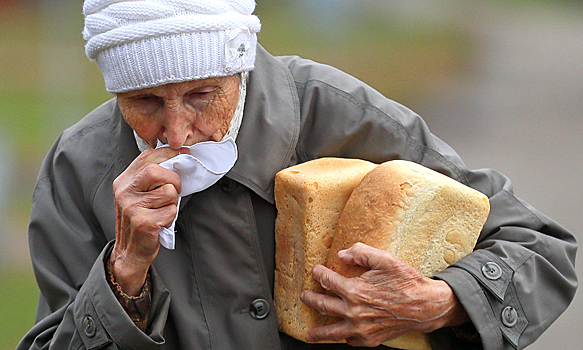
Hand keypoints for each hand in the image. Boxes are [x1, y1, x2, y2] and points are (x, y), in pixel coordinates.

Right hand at [109, 147, 186, 295]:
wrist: (129, 252)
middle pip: (157, 171)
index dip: (168, 153)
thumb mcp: (138, 195)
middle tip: (174, 191)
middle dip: (174, 179)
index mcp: (124, 181)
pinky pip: (171, 210)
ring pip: (168, 191)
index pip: (147, 157)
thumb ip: (150, 178)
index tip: (183, 154)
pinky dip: (171, 217)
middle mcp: (125, 192)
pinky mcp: (143, 222)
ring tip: (162, 210)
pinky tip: (161, 222)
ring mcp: (132, 207)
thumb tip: (177, 158)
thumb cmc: (139, 221)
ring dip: (172, 202)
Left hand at [300, 243, 468, 346]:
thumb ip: (361, 252)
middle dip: (311, 300)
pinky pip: (350, 341)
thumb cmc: (406, 281)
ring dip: (318, 332)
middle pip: (323, 306)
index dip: (319, 274)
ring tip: (308, 333)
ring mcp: (361, 329)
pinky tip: (338, 335)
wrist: (426, 306)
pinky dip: (342, 338)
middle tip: (305, 296)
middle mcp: (355, 312)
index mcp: (356, 290)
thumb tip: (341, 254)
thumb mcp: (385, 259)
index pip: (327, 281)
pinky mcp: (370, 339)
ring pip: (332, 332)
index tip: (316, 271)